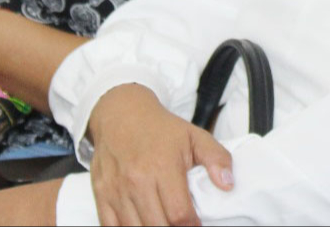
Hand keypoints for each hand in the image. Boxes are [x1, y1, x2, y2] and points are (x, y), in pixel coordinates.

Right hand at [89, 84, 233, 225]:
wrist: (121, 113)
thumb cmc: (160, 128)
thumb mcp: (194, 136)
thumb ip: (216, 158)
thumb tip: (228, 184)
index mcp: (163, 166)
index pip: (179, 214)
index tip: (197, 225)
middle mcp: (137, 180)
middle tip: (181, 223)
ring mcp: (116, 190)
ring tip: (163, 222)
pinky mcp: (101, 195)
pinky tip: (142, 223)